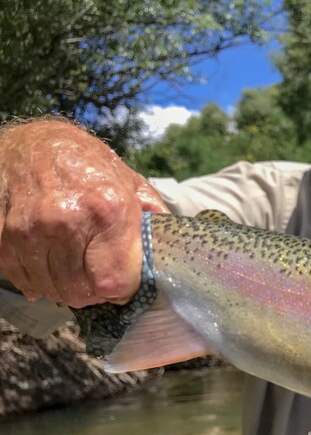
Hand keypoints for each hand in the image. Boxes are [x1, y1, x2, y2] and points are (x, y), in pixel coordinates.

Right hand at [0, 119, 167, 307]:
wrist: (27, 141)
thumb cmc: (83, 161)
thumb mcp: (128, 180)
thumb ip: (151, 215)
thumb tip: (170, 247)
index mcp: (107, 208)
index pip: (114, 282)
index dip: (121, 290)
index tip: (122, 283)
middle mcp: (65, 221)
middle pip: (80, 292)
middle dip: (92, 291)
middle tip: (96, 276)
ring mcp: (28, 230)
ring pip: (50, 290)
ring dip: (63, 287)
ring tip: (72, 266)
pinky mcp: (1, 237)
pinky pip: (21, 279)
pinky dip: (35, 279)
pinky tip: (47, 261)